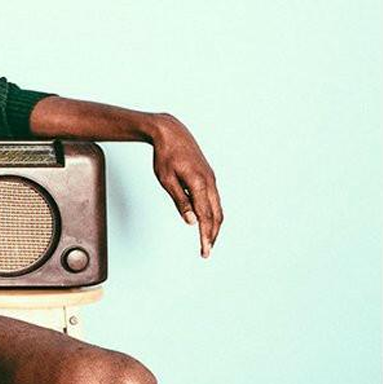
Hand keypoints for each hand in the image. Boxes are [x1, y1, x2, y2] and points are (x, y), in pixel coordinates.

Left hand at [149, 113, 223, 258]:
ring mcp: (211, 178)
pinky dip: (213, 213)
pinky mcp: (208, 175)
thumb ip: (180, 201)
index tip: (205, 251)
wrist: (171, 131)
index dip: (205, 237)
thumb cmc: (164, 155)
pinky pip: (214, 198)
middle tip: (206, 251)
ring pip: (218, 207)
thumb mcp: (166, 180)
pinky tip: (206, 220)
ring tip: (207, 240)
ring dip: (214, 225)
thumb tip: (191, 222)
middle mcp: (209, 181)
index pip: (205, 217)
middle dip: (213, 235)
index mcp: (199, 183)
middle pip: (217, 215)